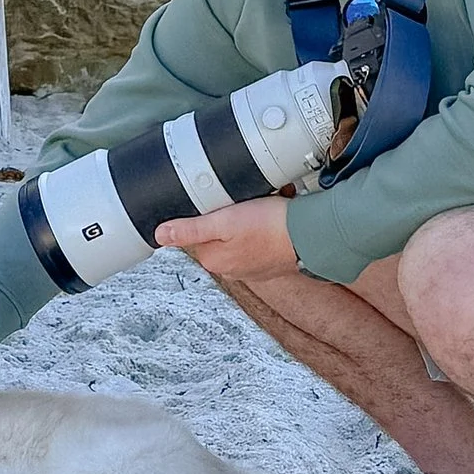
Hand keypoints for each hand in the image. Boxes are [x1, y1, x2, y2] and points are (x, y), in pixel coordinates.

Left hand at [156, 196, 300, 282]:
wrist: (312, 236)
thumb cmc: (270, 227)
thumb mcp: (224, 222)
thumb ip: (190, 230)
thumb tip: (160, 236)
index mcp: (214, 261)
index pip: (195, 233)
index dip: (205, 213)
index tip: (221, 203)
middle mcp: (231, 270)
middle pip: (216, 233)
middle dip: (228, 215)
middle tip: (244, 203)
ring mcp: (251, 268)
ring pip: (238, 235)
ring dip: (246, 219)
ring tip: (261, 207)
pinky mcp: (269, 262)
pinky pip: (258, 239)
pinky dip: (262, 226)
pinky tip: (272, 216)